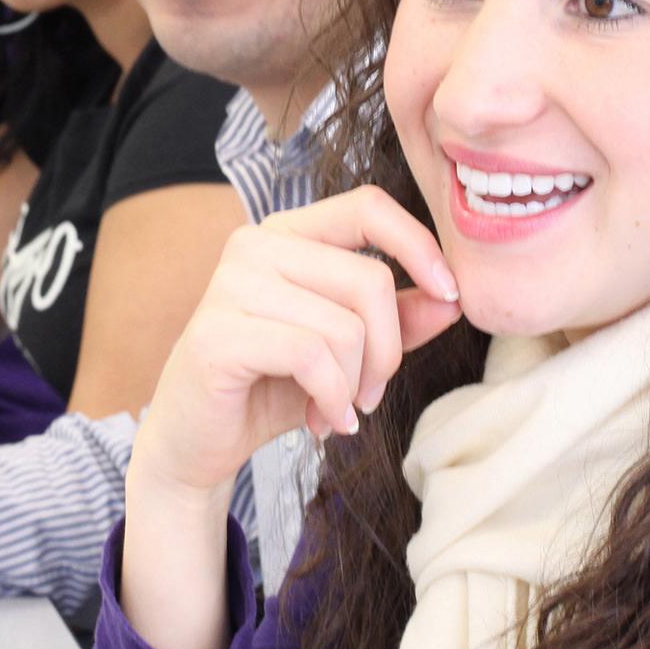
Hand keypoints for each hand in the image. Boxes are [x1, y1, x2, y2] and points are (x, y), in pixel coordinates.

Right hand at [118, 187, 462, 648]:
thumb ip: (396, 321)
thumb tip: (452, 299)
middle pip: (369, 279)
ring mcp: (230, 284)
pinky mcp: (218, 332)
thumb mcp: (347, 352)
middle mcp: (254, 245)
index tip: (449, 294)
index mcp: (288, 234)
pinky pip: (312, 356)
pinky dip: (332, 399)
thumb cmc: (270, 388)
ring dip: (356, 384)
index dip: (418, 244)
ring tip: (338, 410)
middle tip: (370, 394)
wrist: (197, 442)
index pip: (368, 206)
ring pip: (344, 326)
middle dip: (387, 351)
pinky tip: (323, 421)